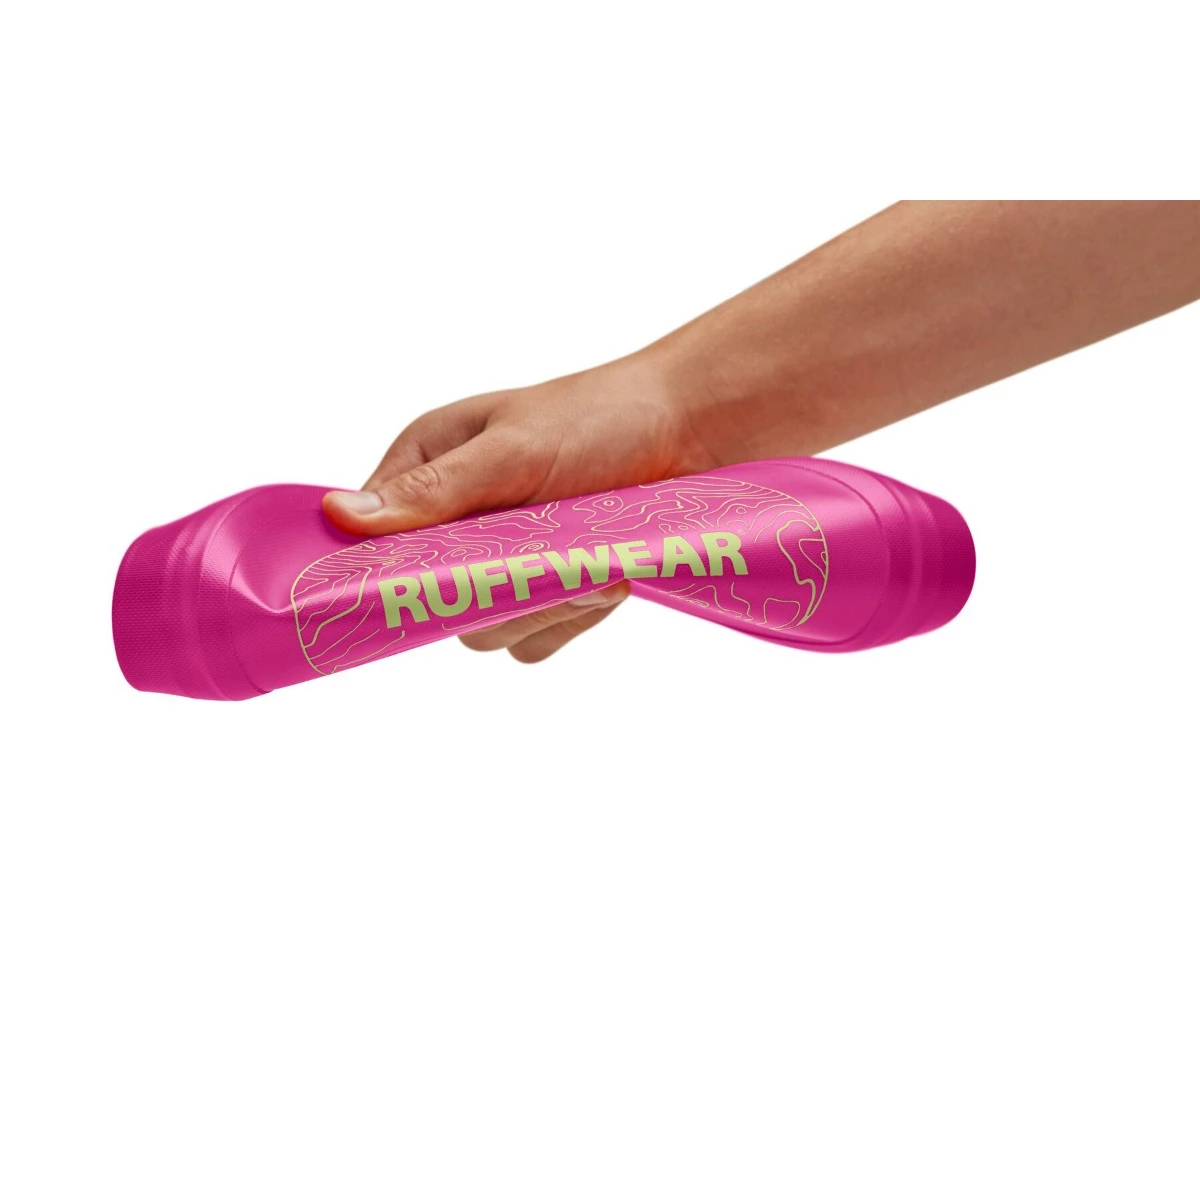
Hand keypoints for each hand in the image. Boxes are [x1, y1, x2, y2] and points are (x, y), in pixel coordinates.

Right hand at [322, 352, 712, 661]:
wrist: (691, 431)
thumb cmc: (601, 417)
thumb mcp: (512, 448)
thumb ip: (435, 490)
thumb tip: (340, 516)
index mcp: (427, 468)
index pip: (374, 545)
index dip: (398, 575)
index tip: (443, 583)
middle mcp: (456, 520)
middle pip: (433, 602)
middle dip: (494, 594)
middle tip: (550, 563)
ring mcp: (502, 560)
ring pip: (487, 628)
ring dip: (544, 606)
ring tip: (593, 565)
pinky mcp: (548, 589)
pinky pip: (537, 637)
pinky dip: (572, 615)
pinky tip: (606, 579)